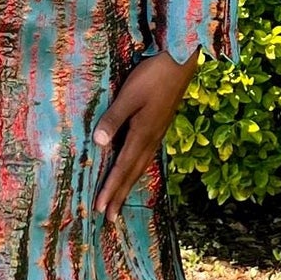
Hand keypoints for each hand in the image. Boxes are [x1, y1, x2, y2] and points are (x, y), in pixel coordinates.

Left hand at [93, 51, 199, 219]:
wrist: (181, 62)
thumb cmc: (153, 75)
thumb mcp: (129, 95)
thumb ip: (114, 118)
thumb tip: (99, 143)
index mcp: (143, 134)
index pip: (123, 168)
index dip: (111, 189)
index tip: (100, 209)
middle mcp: (151, 139)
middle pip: (132, 174)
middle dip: (119, 196)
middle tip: (109, 217)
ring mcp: (157, 134)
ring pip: (140, 167)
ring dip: (128, 186)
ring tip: (119, 202)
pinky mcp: (159, 127)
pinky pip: (145, 157)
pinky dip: (136, 170)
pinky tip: (134, 170)